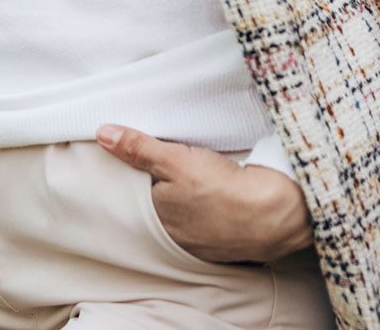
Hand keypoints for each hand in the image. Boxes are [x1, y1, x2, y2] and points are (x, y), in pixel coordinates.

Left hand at [95, 123, 313, 264]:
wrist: (277, 213)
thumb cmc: (223, 188)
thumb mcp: (175, 159)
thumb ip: (139, 148)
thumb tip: (103, 134)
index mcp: (157, 221)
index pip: (137, 196)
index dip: (139, 176)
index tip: (140, 159)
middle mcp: (176, 239)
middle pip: (160, 209)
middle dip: (161, 191)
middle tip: (169, 168)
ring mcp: (203, 245)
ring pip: (184, 219)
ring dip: (186, 204)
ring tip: (194, 182)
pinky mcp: (228, 244)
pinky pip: (209, 227)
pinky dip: (209, 214)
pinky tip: (216, 200)